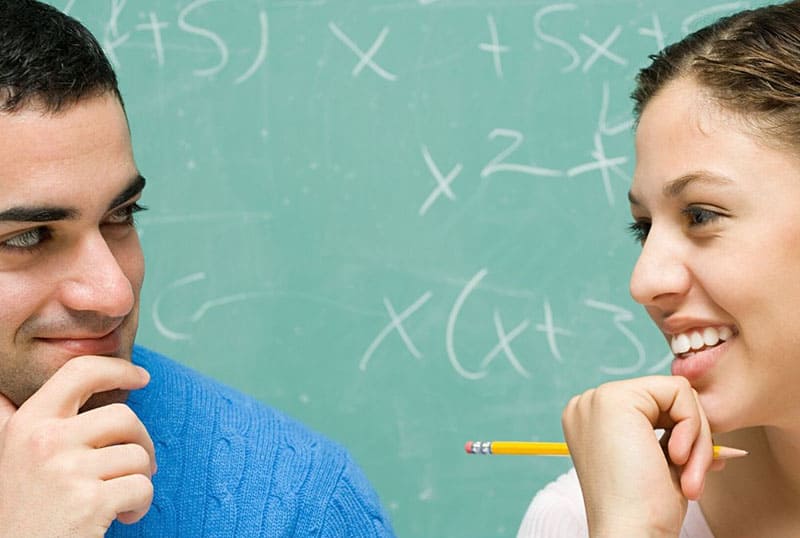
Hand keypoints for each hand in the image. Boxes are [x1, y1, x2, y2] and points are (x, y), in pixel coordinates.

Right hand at [0, 355, 155, 536]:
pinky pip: (142, 487)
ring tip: (121, 498)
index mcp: (28, 424)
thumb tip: (2, 393)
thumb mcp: (8, 455)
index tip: (141, 376)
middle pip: (124, 416)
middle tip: (139, 465)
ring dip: (140, 479)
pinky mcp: (91, 502)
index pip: (80, 372)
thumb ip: (10, 420)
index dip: (118, 368)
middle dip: (142, 441)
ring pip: (138, 455)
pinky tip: (123, 516)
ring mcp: (68, 471)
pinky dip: (141, 504)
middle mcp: (45, 442)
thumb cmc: (22, 509)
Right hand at [562, 376, 718, 536]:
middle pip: (665, 396)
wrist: (630, 533)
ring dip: (696, 438)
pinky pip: (679, 392)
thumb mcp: (660, 464)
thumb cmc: (645, 511)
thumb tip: (714, 437)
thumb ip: (675, 438)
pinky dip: (694, 428)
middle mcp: (588, 404)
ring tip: (689, 478)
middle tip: (693, 480)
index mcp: (592, 421)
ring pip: (676, 394)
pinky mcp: (615, 398)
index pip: (654, 406)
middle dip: (692, 437)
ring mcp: (597, 398)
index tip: (688, 475)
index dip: (680, 436)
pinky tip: (678, 459)